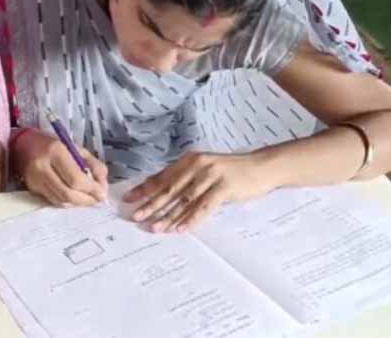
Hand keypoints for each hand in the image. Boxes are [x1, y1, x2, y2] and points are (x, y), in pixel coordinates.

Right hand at [13, 129, 108, 206]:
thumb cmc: (53, 144)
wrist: (23, 144)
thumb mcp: (76, 148)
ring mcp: (35, 180)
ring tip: (89, 199)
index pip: (75, 178)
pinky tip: (75, 197)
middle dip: (86, 200)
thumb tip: (103, 186)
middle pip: (68, 193)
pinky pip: (54, 200)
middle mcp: (43, 167)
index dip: (92, 189)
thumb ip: (93, 165)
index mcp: (56, 151)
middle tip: (98, 199)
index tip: (102, 193)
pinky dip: (68, 201)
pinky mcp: (32, 188)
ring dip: (78, 203)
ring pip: (61, 200)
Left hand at [123, 152, 275, 232]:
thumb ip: (184, 178)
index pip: (162, 176)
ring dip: (168, 215)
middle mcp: (197, 165)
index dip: (144, 188)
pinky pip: (204, 207)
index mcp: (189, 160)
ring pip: (184, 200)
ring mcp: (211, 176)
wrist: (261, 167)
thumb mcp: (204, 169)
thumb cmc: (231, 171)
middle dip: (150, 204)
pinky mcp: (224, 187)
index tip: (129, 199)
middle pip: (169, 189)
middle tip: (135, 216)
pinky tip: (180, 229)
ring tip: (154, 227)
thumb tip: (159, 192)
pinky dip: (191, 219)